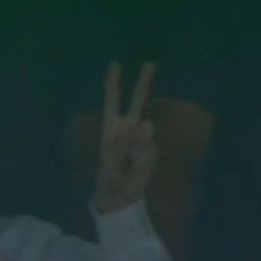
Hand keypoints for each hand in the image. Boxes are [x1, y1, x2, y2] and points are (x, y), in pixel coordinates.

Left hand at [93, 62, 158, 213]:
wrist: (120, 196)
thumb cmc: (108, 177)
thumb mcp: (110, 160)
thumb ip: (127, 142)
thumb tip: (147, 123)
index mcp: (111, 128)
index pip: (112, 102)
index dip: (113, 83)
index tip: (115, 64)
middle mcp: (128, 128)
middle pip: (137, 102)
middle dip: (143, 83)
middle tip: (149, 63)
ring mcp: (142, 138)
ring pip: (146, 132)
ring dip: (138, 146)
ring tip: (129, 162)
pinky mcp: (152, 150)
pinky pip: (151, 150)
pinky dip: (144, 158)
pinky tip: (137, 167)